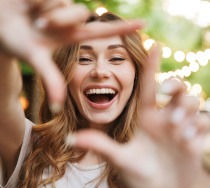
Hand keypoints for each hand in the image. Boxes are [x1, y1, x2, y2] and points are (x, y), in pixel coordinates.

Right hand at [0, 0, 143, 107]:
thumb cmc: (14, 41)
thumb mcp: (34, 58)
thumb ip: (50, 79)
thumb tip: (58, 107)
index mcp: (71, 36)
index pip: (103, 33)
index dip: (123, 29)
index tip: (144, 25)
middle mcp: (70, 20)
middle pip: (78, 14)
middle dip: (57, 19)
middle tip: (38, 24)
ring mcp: (62, 4)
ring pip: (65, 3)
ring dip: (44, 9)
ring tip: (31, 16)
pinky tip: (28, 3)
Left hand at [68, 46, 208, 187]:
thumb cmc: (140, 175)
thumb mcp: (120, 158)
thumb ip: (100, 145)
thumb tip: (71, 138)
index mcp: (146, 118)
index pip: (148, 87)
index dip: (151, 66)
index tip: (153, 44)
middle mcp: (164, 118)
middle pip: (176, 88)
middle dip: (176, 86)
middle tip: (169, 98)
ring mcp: (181, 127)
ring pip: (192, 103)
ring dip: (187, 113)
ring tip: (178, 133)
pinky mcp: (196, 138)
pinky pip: (203, 124)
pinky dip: (198, 130)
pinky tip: (189, 144)